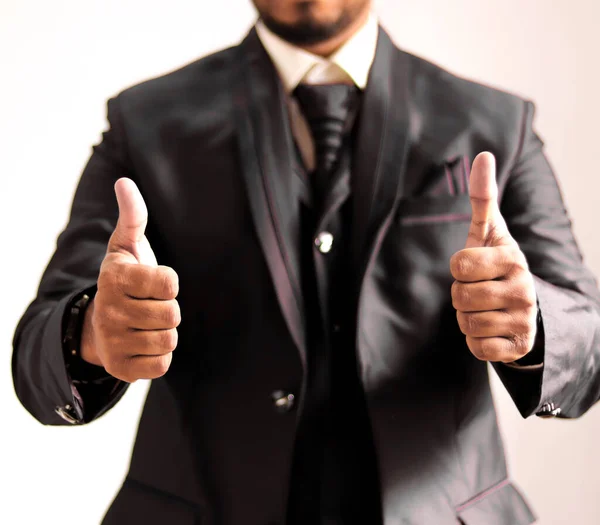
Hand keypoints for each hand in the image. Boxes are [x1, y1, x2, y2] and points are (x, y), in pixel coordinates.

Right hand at [80, 178, 180, 381]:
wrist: (98, 323)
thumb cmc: (124, 280)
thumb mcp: (126, 247)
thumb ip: (133, 216)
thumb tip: (124, 182)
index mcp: (114, 278)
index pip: (169, 283)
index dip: (169, 283)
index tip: (154, 282)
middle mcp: (109, 310)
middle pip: (172, 315)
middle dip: (168, 308)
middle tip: (149, 305)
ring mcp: (113, 341)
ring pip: (168, 340)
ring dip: (164, 332)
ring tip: (146, 323)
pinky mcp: (121, 369)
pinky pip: (161, 364)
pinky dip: (159, 355)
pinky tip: (143, 343)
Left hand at [450, 152, 536, 362]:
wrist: (525, 308)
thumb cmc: (497, 265)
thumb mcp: (490, 232)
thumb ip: (483, 197)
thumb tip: (483, 155)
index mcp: (513, 258)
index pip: (458, 265)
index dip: (458, 268)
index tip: (475, 268)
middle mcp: (524, 288)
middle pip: (459, 296)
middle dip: (460, 295)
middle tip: (479, 291)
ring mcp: (523, 320)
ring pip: (465, 323)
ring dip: (467, 318)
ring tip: (485, 309)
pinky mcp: (518, 347)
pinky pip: (477, 348)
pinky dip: (476, 342)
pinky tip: (492, 330)